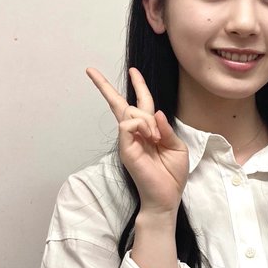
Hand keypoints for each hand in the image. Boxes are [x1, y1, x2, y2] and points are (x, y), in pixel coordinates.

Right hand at [86, 67, 188, 216]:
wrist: (166, 197)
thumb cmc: (172, 175)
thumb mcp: (177, 147)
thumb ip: (166, 129)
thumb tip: (157, 112)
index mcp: (148, 131)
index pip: (140, 104)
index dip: (138, 86)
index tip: (133, 71)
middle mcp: (135, 134)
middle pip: (119, 103)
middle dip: (104, 86)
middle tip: (90, 70)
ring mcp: (127, 140)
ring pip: (130, 112)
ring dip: (147, 119)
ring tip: (156, 138)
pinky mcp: (125, 148)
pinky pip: (128, 124)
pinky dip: (142, 125)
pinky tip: (151, 137)